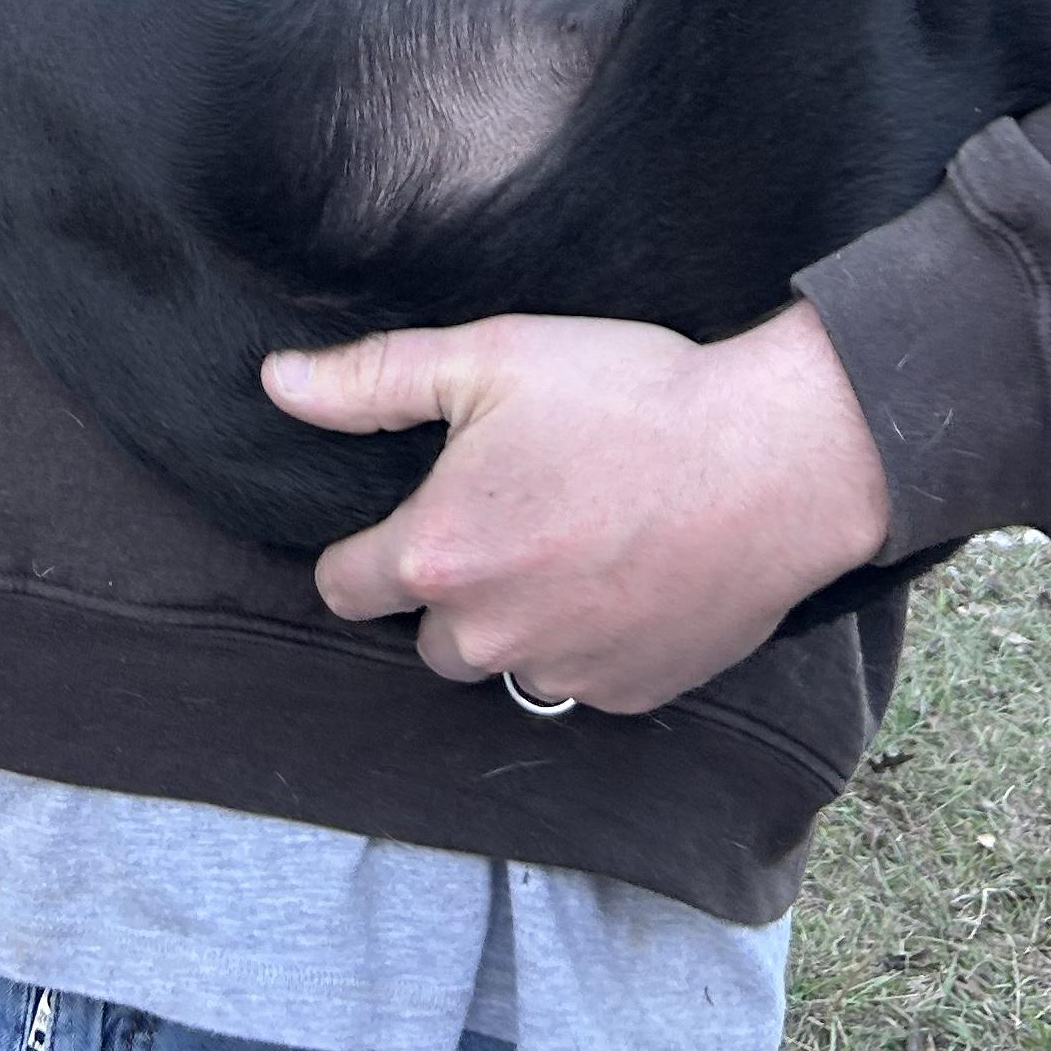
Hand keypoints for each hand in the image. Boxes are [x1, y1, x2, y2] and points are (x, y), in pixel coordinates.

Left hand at [262, 301, 893, 714]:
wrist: (774, 457)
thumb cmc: (629, 396)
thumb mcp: (490, 357)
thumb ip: (371, 380)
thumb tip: (275, 383)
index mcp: (438, 555)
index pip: (343, 585)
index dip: (362, 549)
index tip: (404, 516)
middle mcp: (489, 635)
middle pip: (425, 636)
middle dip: (448, 588)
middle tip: (507, 516)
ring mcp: (564, 672)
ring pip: (505, 663)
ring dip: (517, 622)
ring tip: (569, 543)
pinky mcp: (631, 693)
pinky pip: (581, 678)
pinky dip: (590, 639)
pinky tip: (625, 573)